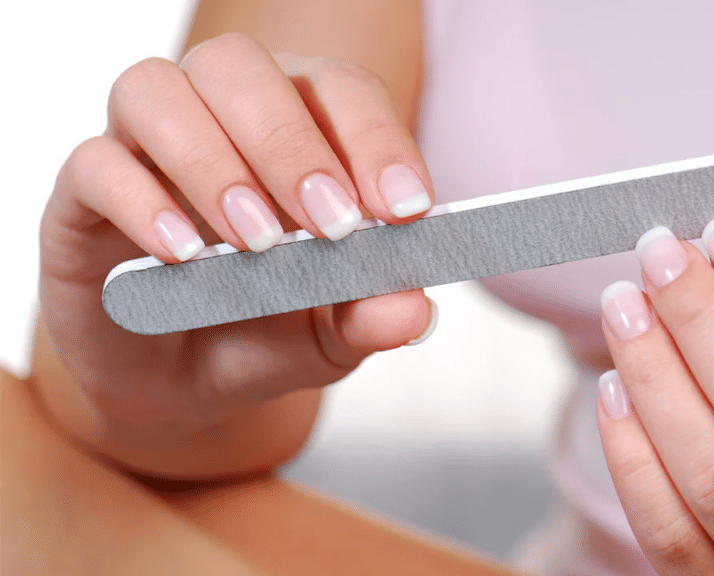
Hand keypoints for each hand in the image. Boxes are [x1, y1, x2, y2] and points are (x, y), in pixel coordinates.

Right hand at [36, 34, 434, 476]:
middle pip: (241, 68)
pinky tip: (183, 256)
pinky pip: (93, 163)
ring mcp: (143, 148)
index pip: (338, 90)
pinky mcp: (82, 196)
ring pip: (155, 90)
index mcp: (297, 126)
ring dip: (214, 162)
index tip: (406, 209)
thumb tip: (414, 308)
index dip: (376, 138)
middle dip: (291, 143)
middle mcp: (217, 116)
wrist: (177, 387)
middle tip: (331, 224)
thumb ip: (369, 316)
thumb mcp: (330, 338)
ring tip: (256, 242)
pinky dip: (142, 203)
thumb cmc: (263, 333)